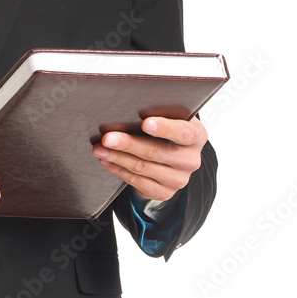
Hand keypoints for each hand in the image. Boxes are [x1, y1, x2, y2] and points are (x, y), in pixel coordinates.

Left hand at [92, 116, 206, 201]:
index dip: (165, 128)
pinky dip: (119, 170)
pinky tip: (107, 161)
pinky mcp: (165, 192)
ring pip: (143, 168)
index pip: (183, 133)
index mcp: (196, 135)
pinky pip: (138, 182)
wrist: (172, 153)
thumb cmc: (166, 127)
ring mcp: (179, 179)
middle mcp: (191, 160)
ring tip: (100, 149)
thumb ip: (157, 111)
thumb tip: (127, 106)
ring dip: (118, 157)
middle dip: (128, 144)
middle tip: (107, 137)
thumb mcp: (169, 116)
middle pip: (157, 152)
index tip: (144, 122)